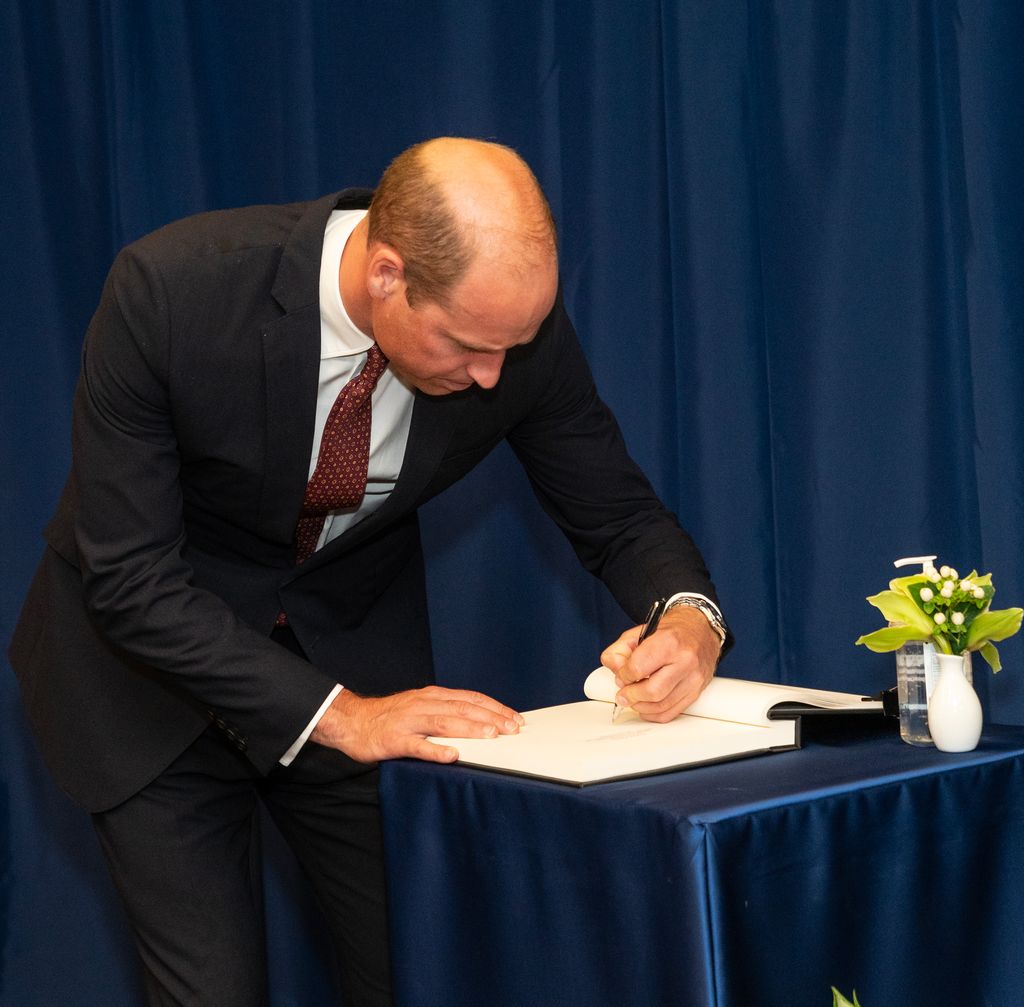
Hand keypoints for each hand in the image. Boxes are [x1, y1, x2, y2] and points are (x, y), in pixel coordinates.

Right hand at [309, 685, 524, 763]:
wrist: (351, 721)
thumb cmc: (389, 717)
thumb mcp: (420, 706)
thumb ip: (444, 711)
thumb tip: (478, 721)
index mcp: (431, 696)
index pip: (469, 699)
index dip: (494, 707)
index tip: (514, 718)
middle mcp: (422, 704)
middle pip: (462, 709)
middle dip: (490, 718)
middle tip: (512, 729)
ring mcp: (408, 722)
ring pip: (444, 722)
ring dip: (470, 728)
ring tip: (491, 736)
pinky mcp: (394, 740)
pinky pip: (417, 746)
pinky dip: (435, 751)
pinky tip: (451, 756)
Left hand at [600, 605, 721, 721]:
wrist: (701, 630)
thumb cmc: (672, 630)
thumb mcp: (640, 631)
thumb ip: (620, 650)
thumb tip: (615, 671)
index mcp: (668, 641)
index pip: (638, 668)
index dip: (623, 676)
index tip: (621, 676)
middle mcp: (685, 661)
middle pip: (651, 691)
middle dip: (631, 696)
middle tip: (623, 694)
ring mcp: (694, 678)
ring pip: (662, 705)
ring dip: (641, 706)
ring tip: (633, 699)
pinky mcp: (698, 691)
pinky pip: (673, 712)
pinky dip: (654, 714)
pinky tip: (646, 707)